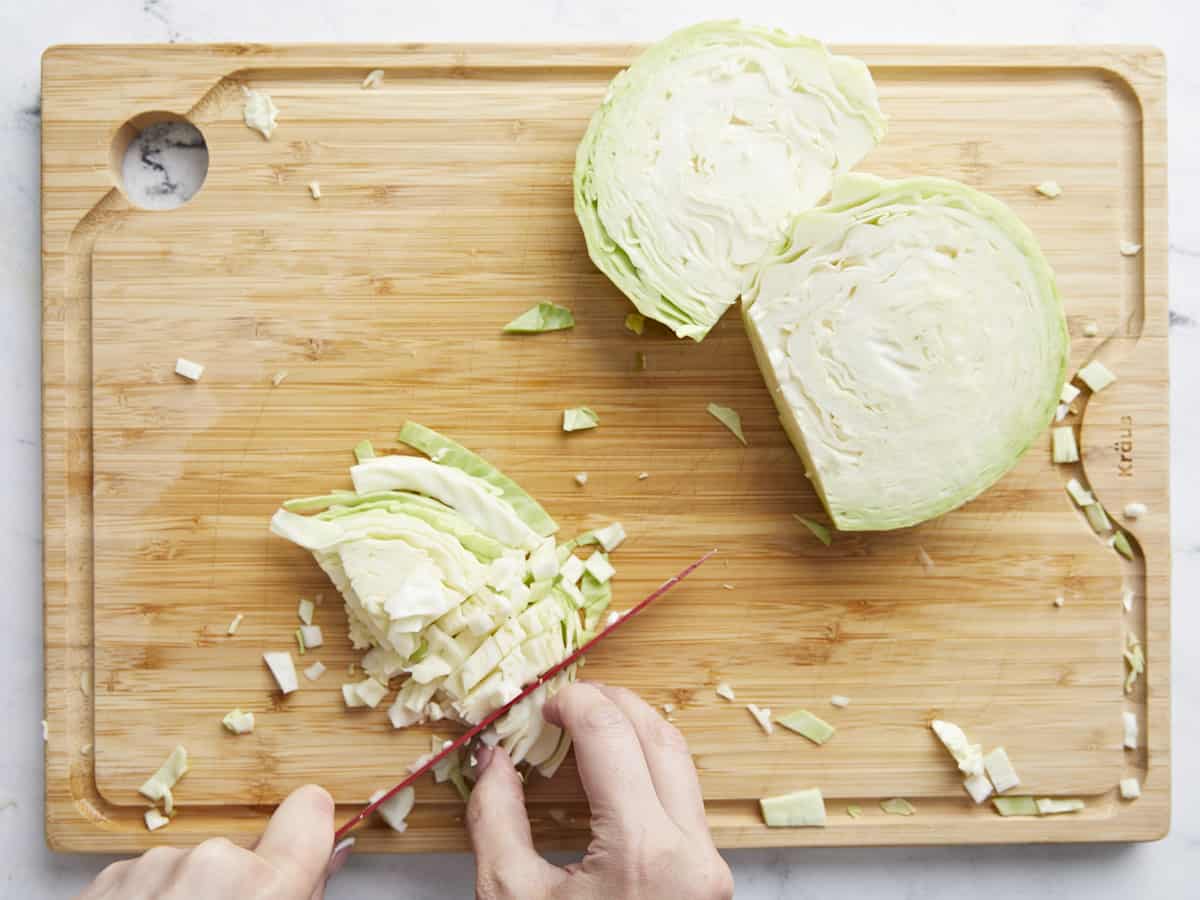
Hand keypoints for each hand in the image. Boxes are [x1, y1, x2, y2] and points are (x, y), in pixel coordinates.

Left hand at [79, 784, 338, 899]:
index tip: (306, 846)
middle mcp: (205, 863)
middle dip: (240, 884)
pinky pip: (146, 880)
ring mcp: (148, 871)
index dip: (309, 831)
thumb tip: (332, 853)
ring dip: (190, 895)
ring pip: (191, 866)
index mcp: (262, 885)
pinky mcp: (102, 882)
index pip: (310, 811)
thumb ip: (307, 890)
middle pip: (243, 853)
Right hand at [467, 681, 733, 899]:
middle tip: (565, 699)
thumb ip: (496, 818)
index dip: (572, 702)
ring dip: (634, 732)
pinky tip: (608, 776)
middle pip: (659, 735)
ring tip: (584, 728)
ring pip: (681, 764)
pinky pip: (685, 801)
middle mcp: (693, 854)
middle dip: (610, 703)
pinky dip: (648, 771)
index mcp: (643, 853)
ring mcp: (710, 869)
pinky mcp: (709, 882)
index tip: (540, 700)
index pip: (611, 734)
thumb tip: (494, 761)